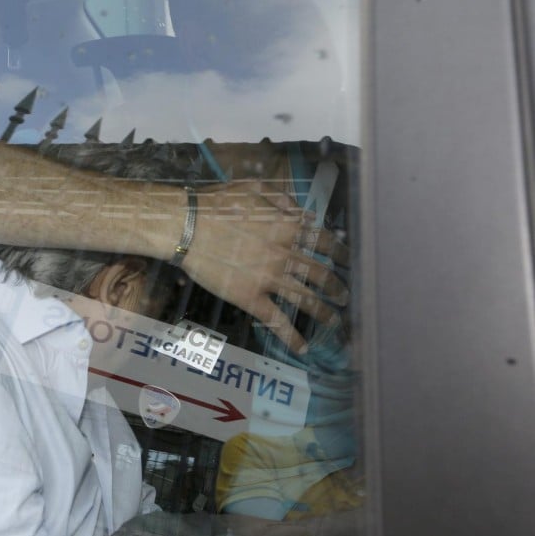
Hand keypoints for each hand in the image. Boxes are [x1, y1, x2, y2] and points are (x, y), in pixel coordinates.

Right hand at [183, 181, 348, 353]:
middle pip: (322, 274)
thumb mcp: (254, 188)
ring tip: (334, 321)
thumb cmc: (216, 204)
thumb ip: (283, 199)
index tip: (349, 261)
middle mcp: (286, 255)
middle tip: (344, 296)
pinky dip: (292, 336)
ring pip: (306, 300)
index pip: (326, 242)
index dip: (342, 253)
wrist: (186, 227)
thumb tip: (306, 214)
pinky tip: (303, 347)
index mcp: (289, 227)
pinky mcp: (250, 298)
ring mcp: (270, 279)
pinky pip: (277, 320)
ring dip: (324, 313)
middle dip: (337, 287)